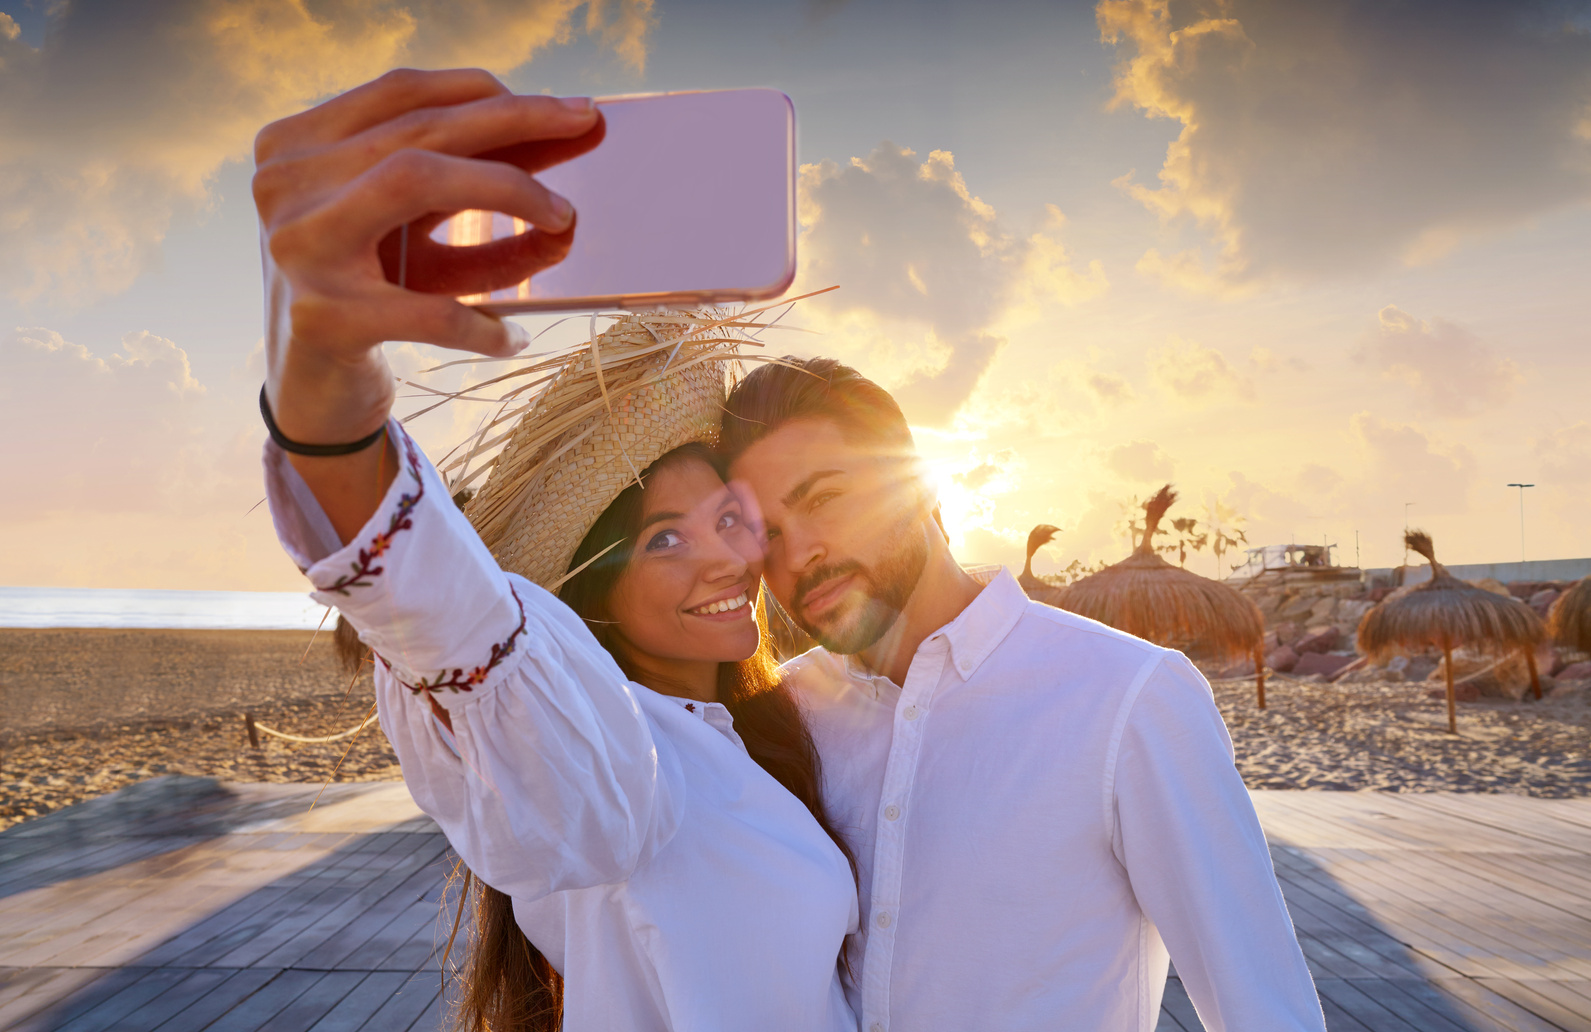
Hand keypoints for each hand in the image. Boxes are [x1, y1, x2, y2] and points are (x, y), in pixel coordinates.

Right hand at [255, 67, 600, 446]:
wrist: (311, 394)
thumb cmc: (371, 298)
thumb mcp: (414, 233)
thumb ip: (470, 181)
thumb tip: (567, 136)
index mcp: (299, 147)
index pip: (401, 94)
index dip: (486, 92)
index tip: (561, 104)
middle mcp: (287, 184)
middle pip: (419, 130)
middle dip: (516, 121)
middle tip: (587, 123)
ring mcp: (300, 247)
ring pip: (415, 180)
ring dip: (509, 189)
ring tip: (566, 220)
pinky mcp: (325, 318)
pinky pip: (430, 309)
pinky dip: (483, 324)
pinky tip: (513, 337)